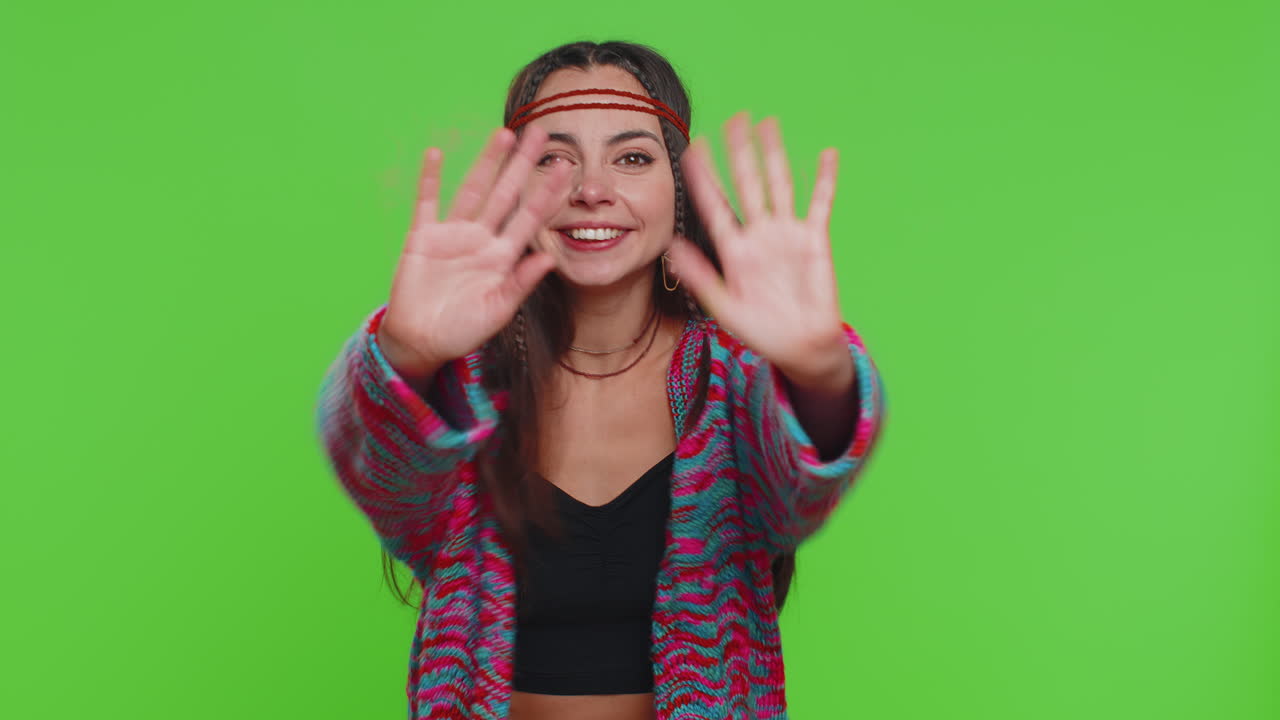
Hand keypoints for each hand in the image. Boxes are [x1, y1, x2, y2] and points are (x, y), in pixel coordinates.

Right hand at [377, 126, 572, 376]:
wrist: (420, 343)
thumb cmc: (462, 331)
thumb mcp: (497, 311)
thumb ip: (521, 283)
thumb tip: (550, 258)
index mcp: (503, 257)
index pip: (530, 218)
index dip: (547, 193)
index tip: (566, 169)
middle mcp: (481, 239)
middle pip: (506, 194)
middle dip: (523, 165)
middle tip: (541, 133)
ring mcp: (452, 235)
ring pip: (473, 190)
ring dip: (487, 163)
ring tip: (503, 135)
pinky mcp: (422, 237)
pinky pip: (427, 203)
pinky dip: (430, 179)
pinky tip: (436, 154)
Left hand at [668, 113, 847, 380]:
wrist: (801, 346)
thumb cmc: (762, 332)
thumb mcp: (724, 306)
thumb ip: (700, 276)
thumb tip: (671, 248)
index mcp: (733, 250)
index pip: (714, 205)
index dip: (703, 178)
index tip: (692, 149)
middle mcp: (758, 234)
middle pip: (746, 184)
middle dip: (738, 152)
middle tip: (733, 120)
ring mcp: (787, 233)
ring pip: (778, 184)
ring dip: (774, 155)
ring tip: (768, 124)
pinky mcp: (815, 239)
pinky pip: (820, 203)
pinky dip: (824, 179)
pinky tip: (827, 154)